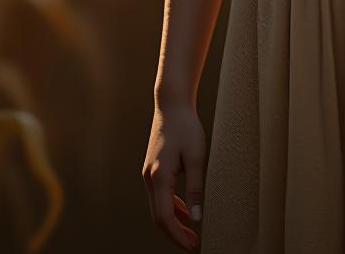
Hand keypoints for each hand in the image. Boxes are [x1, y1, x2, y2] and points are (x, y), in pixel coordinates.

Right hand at [142, 100, 205, 251]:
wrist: (172, 105)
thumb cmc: (186, 127)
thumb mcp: (196, 156)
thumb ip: (196, 188)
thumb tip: (196, 218)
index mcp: (159, 177)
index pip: (165, 217)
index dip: (178, 235)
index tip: (193, 246)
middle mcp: (149, 178)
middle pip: (158, 217)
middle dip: (175, 234)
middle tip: (193, 245)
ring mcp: (149, 174)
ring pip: (158, 208)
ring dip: (173, 223)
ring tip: (191, 234)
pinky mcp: (153, 170)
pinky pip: (160, 197)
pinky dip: (171, 208)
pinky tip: (185, 212)